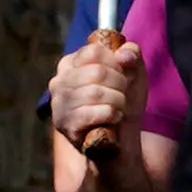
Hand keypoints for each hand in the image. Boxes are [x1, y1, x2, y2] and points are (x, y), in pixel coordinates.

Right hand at [49, 35, 145, 158]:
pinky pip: (93, 113)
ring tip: (120, 107)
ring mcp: (59, 103)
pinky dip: (111, 115)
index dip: (116, 64)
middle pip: (97, 72)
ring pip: (96, 93)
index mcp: (70, 63)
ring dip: (118, 101)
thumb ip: (132, 55)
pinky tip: (114, 118)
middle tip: (124, 95)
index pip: (95, 52)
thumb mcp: (133, 74)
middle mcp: (59, 81)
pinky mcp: (64, 124)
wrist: (120, 139)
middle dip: (120, 84)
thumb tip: (124, 55)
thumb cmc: (123, 101)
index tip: (122, 75)